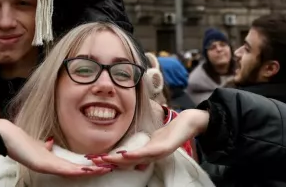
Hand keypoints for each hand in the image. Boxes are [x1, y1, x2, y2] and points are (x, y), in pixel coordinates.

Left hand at [0, 120, 110, 176]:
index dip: (87, 165)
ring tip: (102, 169)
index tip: (101, 163)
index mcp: (51, 160)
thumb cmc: (19, 140)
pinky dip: (75, 169)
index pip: (72, 164)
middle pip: (75, 170)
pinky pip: (62, 169)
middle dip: (92, 170)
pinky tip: (85, 169)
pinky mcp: (43, 165)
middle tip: (108, 168)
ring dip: (88, 171)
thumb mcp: (36, 144)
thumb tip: (51, 142)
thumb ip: (46, 145)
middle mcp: (51, 165)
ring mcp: (47, 166)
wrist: (5, 138)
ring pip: (72, 171)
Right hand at [93, 108, 208, 167]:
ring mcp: (157, 153)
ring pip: (135, 159)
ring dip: (119, 160)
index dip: (112, 159)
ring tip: (106, 160)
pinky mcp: (164, 148)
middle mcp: (151, 156)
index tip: (97, 158)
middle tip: (95, 161)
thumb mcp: (154, 139)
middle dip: (111, 161)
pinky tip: (125, 155)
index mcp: (147, 153)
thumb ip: (143, 147)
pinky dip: (135, 155)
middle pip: (128, 161)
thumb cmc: (171, 130)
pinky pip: (147, 153)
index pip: (127, 158)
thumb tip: (128, 155)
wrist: (190, 124)